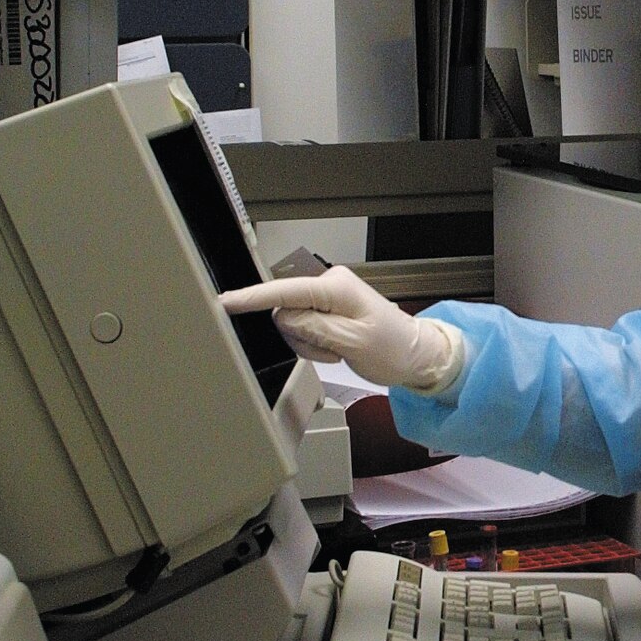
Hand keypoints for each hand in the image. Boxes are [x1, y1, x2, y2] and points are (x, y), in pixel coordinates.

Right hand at [220, 265, 462, 390]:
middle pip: (286, 311)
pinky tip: (335, 349)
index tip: (226, 301)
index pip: (286, 291)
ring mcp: (328, 297)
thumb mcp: (352, 342)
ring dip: (309, 344)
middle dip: (300, 337)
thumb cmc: (392, 348)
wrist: (414, 355)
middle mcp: (330, 285)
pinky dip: (314, 344)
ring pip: (292, 323)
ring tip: (337, 351)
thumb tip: (285, 317)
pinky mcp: (327, 311)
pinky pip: (303, 329)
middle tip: (329, 351)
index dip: (254, 297)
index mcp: (336, 287)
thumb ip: (314, 327)